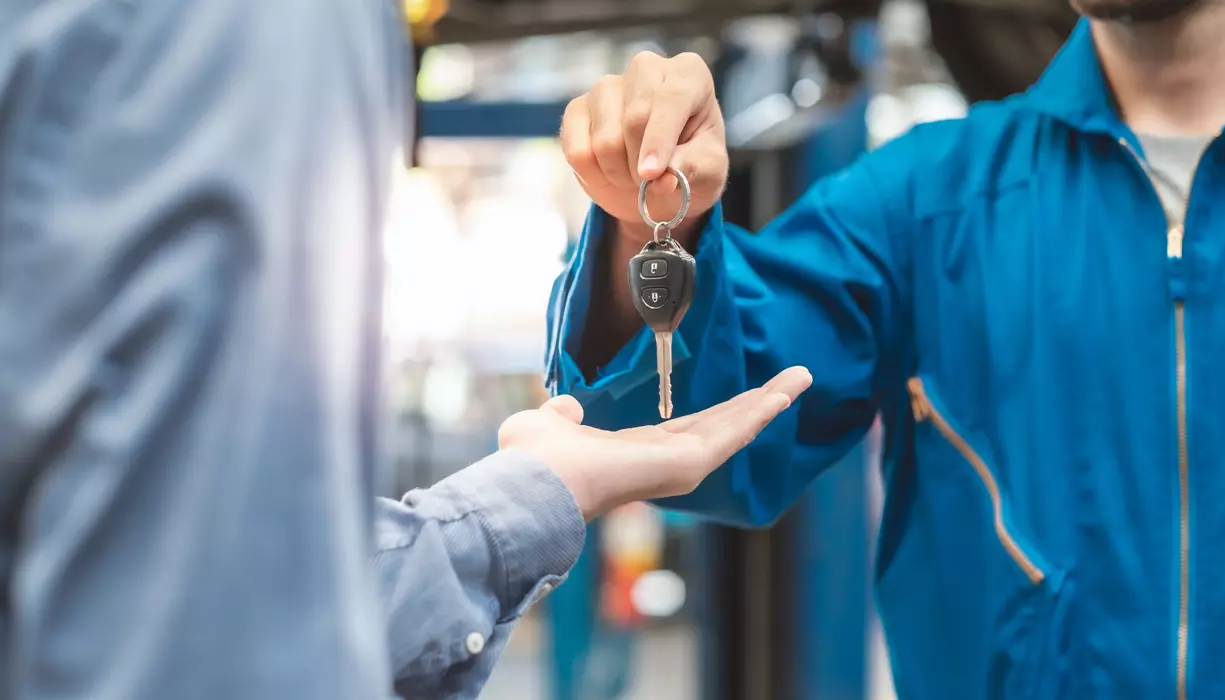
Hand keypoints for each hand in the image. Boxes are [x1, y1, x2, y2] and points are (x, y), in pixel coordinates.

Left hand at [498, 367, 811, 519]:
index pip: (689, 430)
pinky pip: (734, 431)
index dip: (718, 414)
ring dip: (769, 401)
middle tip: (791, 382)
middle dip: (757, 404)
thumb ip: (562, 415)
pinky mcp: (692, 462)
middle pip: (724, 426)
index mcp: (638, 454)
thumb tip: (567, 407)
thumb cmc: (536, 462)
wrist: (540, 483)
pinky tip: (783, 392)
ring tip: (800, 378)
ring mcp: (682, 466)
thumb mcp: (549, 424)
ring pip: (735, 426)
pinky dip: (761, 410)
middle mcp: (666, 463)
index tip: (742, 399)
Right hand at [560, 51, 728, 241]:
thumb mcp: (709, 171)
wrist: (660, 176)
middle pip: (635, 120)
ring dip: (620, 174)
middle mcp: (646, 69)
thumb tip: (663, 179)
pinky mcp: (577, 108)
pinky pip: (577, 151)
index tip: (652, 174)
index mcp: (688, 74)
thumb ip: (693, 170)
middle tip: (652, 183)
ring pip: (605, 140)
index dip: (660, 140)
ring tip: (635, 176)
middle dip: (642, 166)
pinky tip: (610, 171)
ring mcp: (607, 86)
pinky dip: (595, 175)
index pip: (671, 99)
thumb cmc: (692, 164)